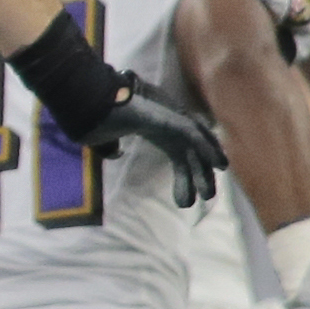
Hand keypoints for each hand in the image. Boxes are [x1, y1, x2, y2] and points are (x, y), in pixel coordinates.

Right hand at [11, 16, 226, 208]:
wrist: (89, 104)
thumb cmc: (93, 118)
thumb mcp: (101, 139)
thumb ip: (109, 147)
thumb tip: (115, 153)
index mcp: (156, 133)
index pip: (178, 160)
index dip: (183, 180)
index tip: (184, 204)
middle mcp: (169, 127)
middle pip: (193, 156)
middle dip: (200, 177)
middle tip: (205, 199)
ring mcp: (173, 120)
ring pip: (198, 147)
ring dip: (207, 167)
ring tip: (212, 192)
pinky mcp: (172, 116)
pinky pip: (196, 134)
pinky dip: (209, 149)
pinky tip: (219, 166)